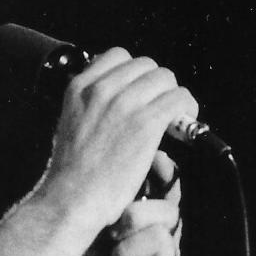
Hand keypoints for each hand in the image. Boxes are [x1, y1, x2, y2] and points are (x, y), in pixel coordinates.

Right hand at [38, 47, 199, 236]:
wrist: (71, 199)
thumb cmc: (71, 176)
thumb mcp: (68, 126)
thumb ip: (90, 107)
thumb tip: (116, 104)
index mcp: (80, 87)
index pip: (117, 56)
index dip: (134, 73)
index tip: (140, 91)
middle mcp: (103, 89)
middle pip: (146, 65)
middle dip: (156, 85)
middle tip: (159, 107)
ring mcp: (125, 104)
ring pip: (165, 78)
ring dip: (173, 95)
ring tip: (172, 117)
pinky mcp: (146, 123)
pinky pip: (179, 99)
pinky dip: (187, 108)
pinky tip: (182, 125)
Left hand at [64, 154, 190, 255]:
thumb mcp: (92, 243)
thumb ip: (109, 212)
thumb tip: (116, 177)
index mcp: (150, 229)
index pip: (169, 192)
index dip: (164, 173)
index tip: (150, 161)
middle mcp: (168, 246)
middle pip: (169, 212)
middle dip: (134, 217)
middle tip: (110, 234)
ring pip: (161, 239)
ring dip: (125, 255)